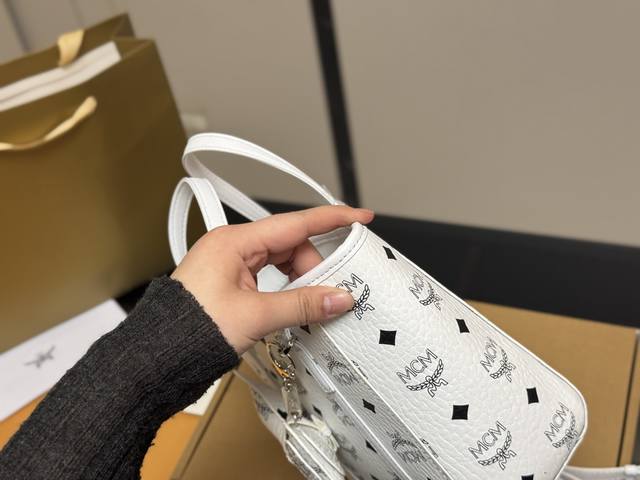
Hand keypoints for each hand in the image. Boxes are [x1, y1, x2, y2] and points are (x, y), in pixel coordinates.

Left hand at [171, 206, 374, 353]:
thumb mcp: (255, 316)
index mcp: (234, 242)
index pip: (295, 223)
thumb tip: (340, 297)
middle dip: (315, 264)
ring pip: (280, 261)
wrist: (156, 357)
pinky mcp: (229, 281)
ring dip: (301, 278)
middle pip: (290, 244)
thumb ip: (302, 304)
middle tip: (333, 289)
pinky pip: (268, 274)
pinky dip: (286, 287)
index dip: (331, 219)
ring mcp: (229, 263)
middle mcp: (232, 246)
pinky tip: (294, 303)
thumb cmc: (190, 331)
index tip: (359, 217)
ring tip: (313, 301)